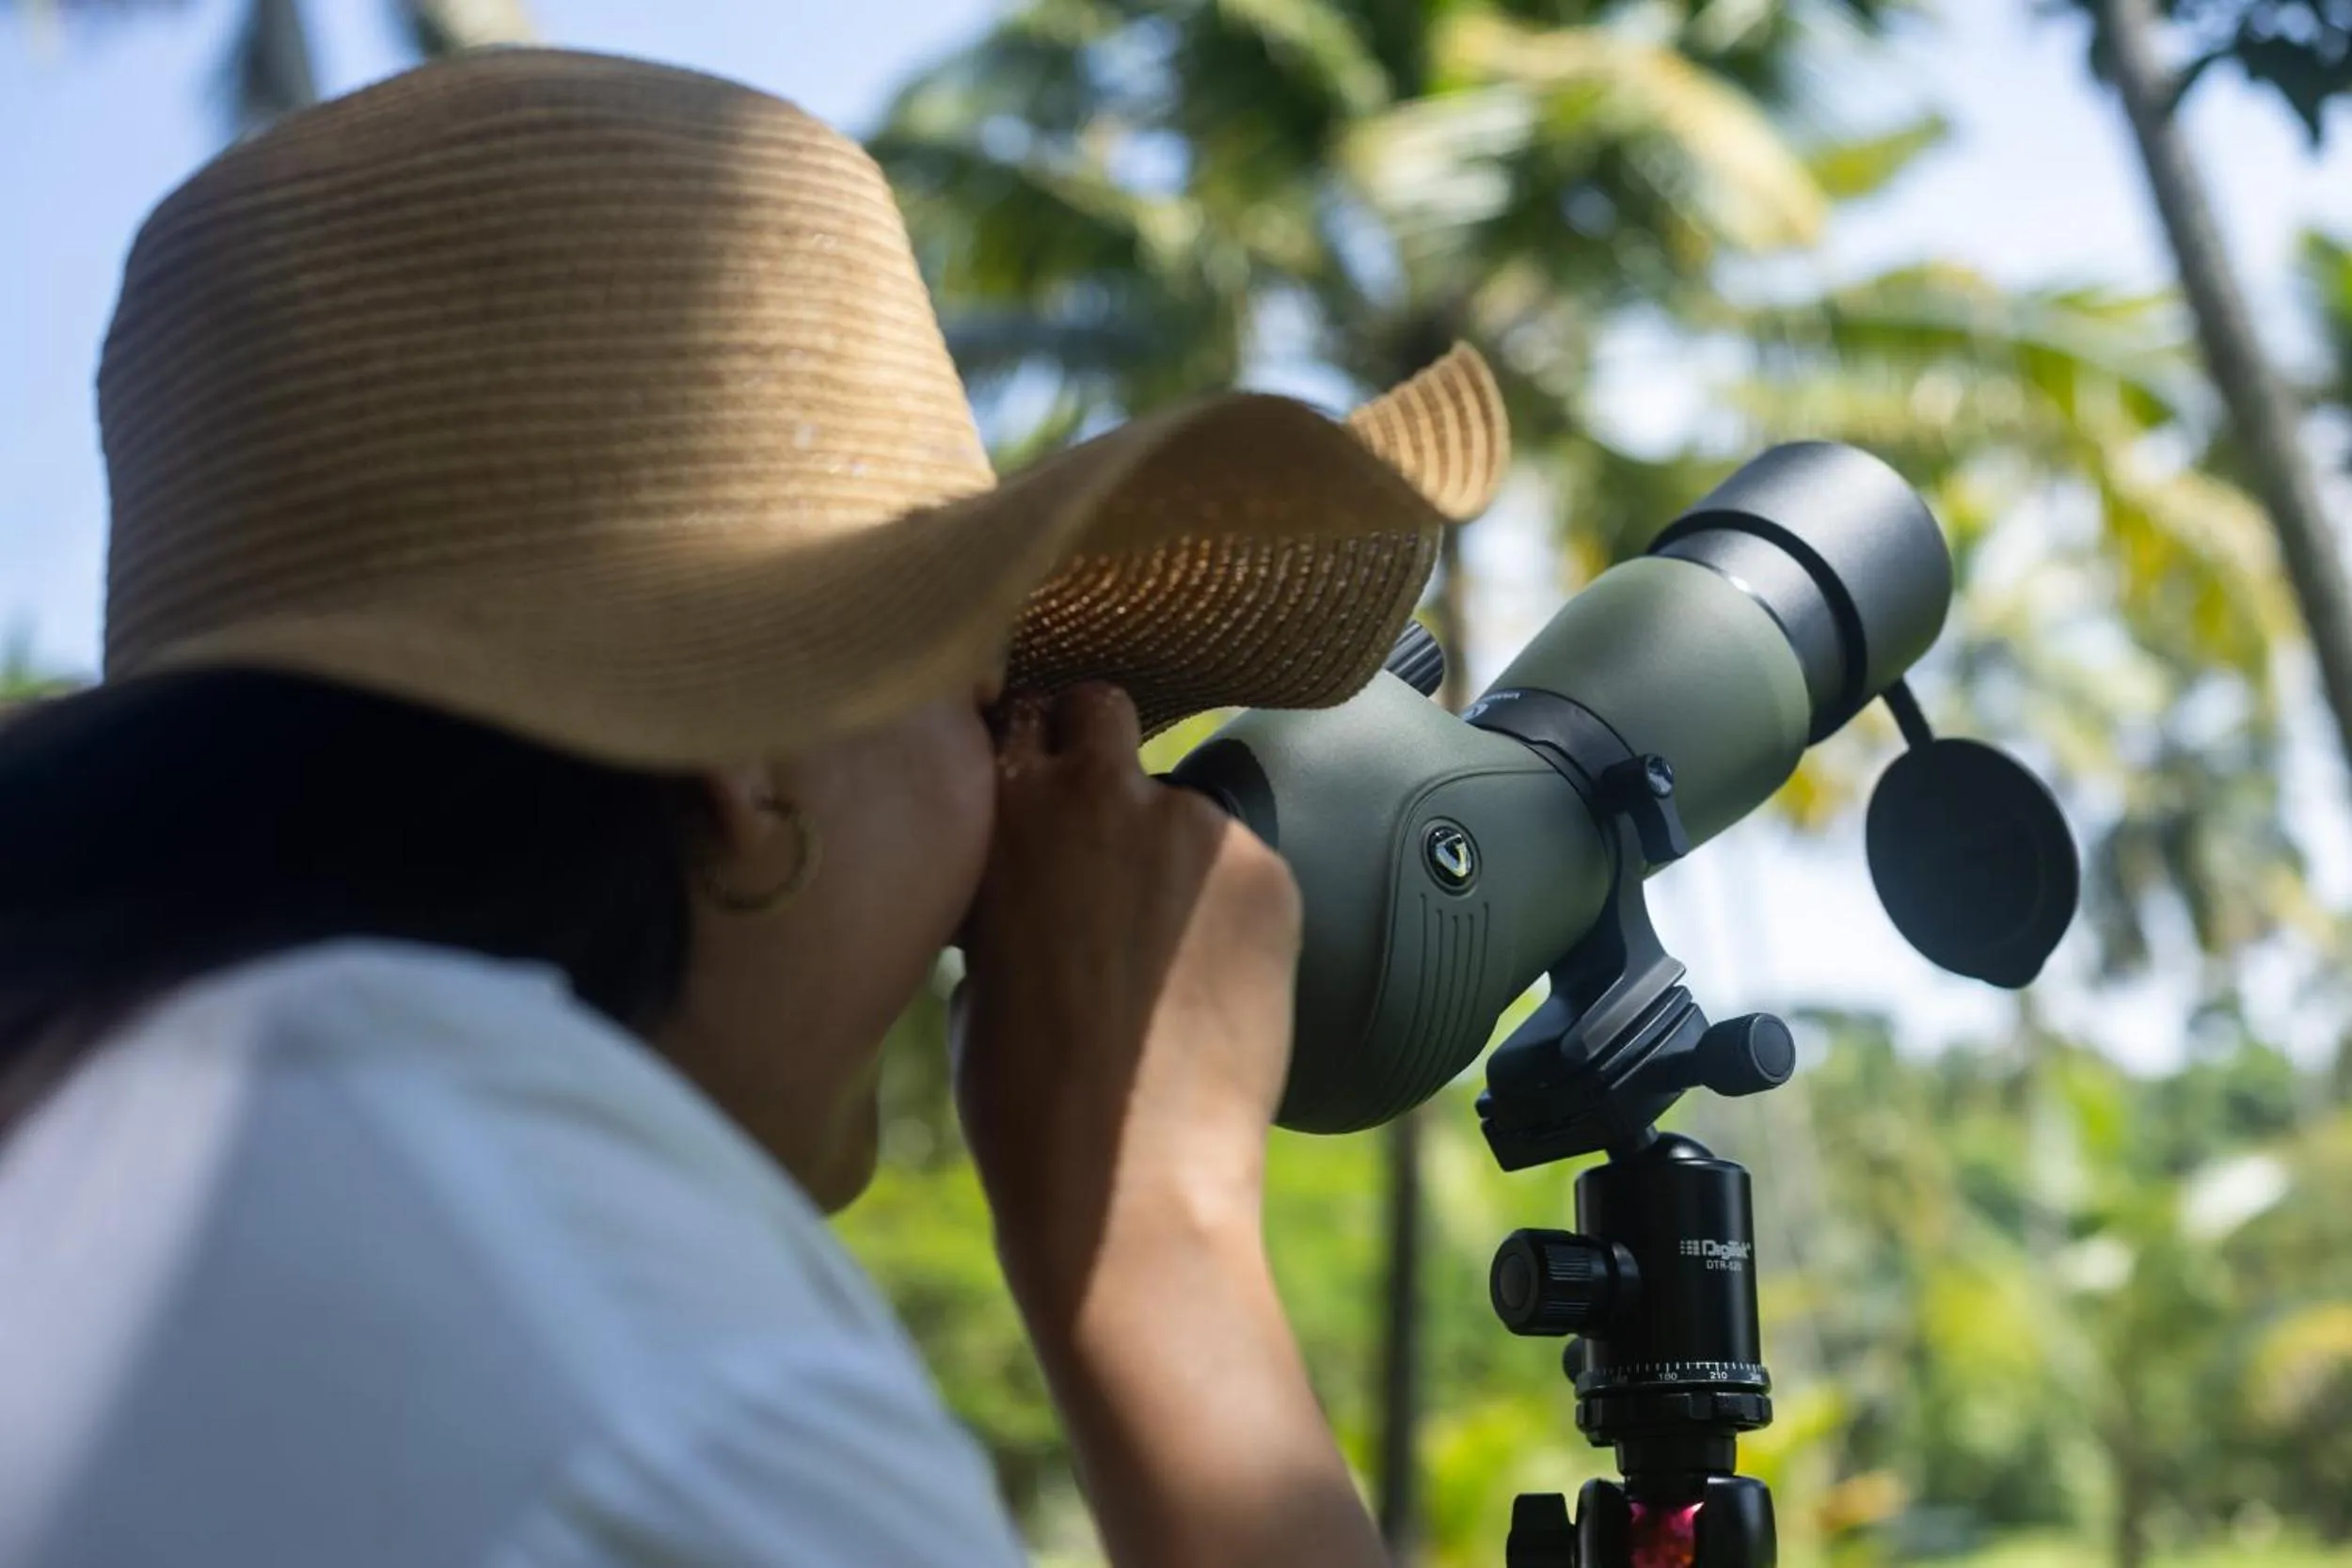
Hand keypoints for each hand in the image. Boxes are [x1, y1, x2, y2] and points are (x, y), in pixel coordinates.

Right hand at [952, 684, 1388, 1567]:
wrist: (1126, 1184)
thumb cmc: (1024, 1102)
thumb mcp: (971, 974)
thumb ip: (1005, 889)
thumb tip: (1038, 873)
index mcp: (995, 810)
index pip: (1018, 717)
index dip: (1030, 755)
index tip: (1037, 791)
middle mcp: (1093, 791)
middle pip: (1103, 710)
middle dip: (1100, 751)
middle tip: (1104, 835)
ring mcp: (1189, 826)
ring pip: (1184, 807)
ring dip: (1173, 855)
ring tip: (1161, 964)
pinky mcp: (1266, 873)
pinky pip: (1244, 868)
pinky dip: (1231, 910)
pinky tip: (1210, 988)